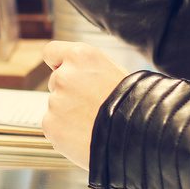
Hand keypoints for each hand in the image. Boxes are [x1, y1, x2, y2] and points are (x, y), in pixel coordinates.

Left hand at [41, 40, 126, 170]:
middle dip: (69, 93)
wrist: (138, 135)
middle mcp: (64, 75)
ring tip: (94, 123)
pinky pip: (54, 127)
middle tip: (92, 107)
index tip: (63, 72)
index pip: (52, 52)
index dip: (58, 63)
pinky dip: (66, 133)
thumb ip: (88, 70)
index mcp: (80, 56)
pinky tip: (86, 136)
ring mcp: (55, 101)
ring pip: (56, 106)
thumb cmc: (133, 103)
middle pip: (56, 82)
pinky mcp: (51, 125)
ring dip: (69, 114)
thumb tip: (74, 72)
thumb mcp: (114, 72)